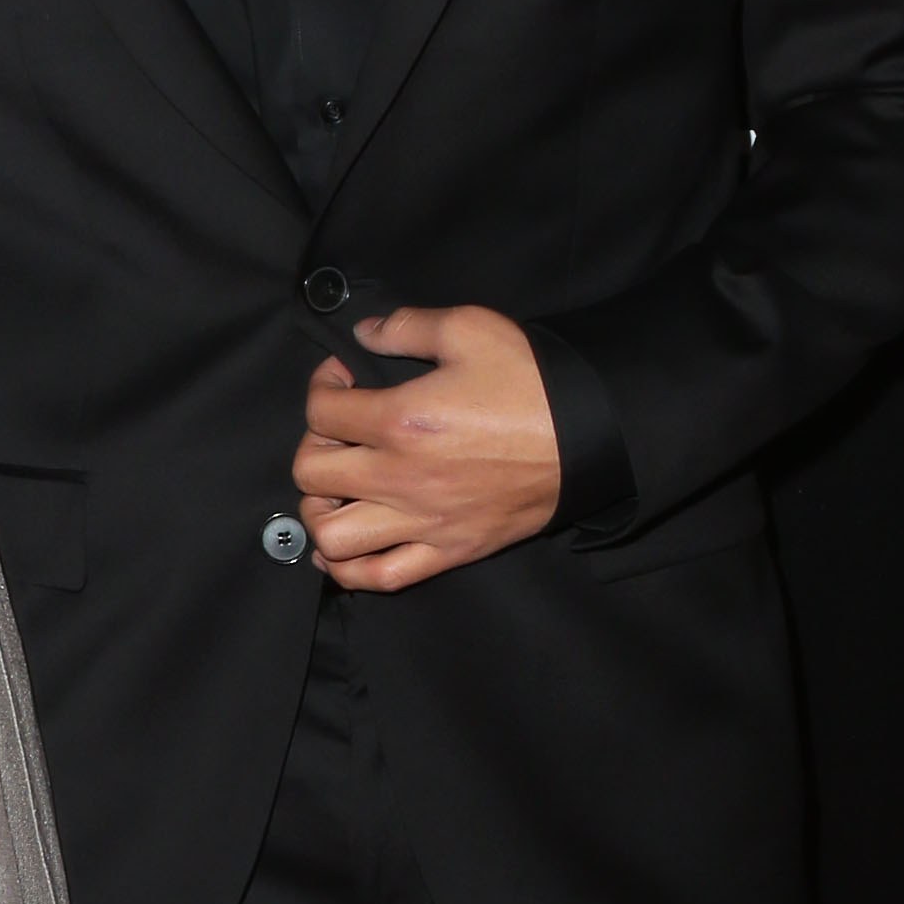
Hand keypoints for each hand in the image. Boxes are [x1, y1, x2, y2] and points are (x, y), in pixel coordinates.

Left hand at [292, 304, 560, 588]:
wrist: (591, 436)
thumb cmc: (533, 382)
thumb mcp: (471, 329)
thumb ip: (407, 326)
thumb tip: (365, 334)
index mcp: (401, 419)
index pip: (321, 410)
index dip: (323, 386)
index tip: (343, 378)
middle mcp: (401, 477)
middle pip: (312, 472)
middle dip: (315, 444)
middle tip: (339, 432)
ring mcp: (423, 521)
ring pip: (332, 536)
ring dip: (320, 511)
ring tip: (337, 490)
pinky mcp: (448, 551)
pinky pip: (379, 577)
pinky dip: (348, 568)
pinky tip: (345, 547)